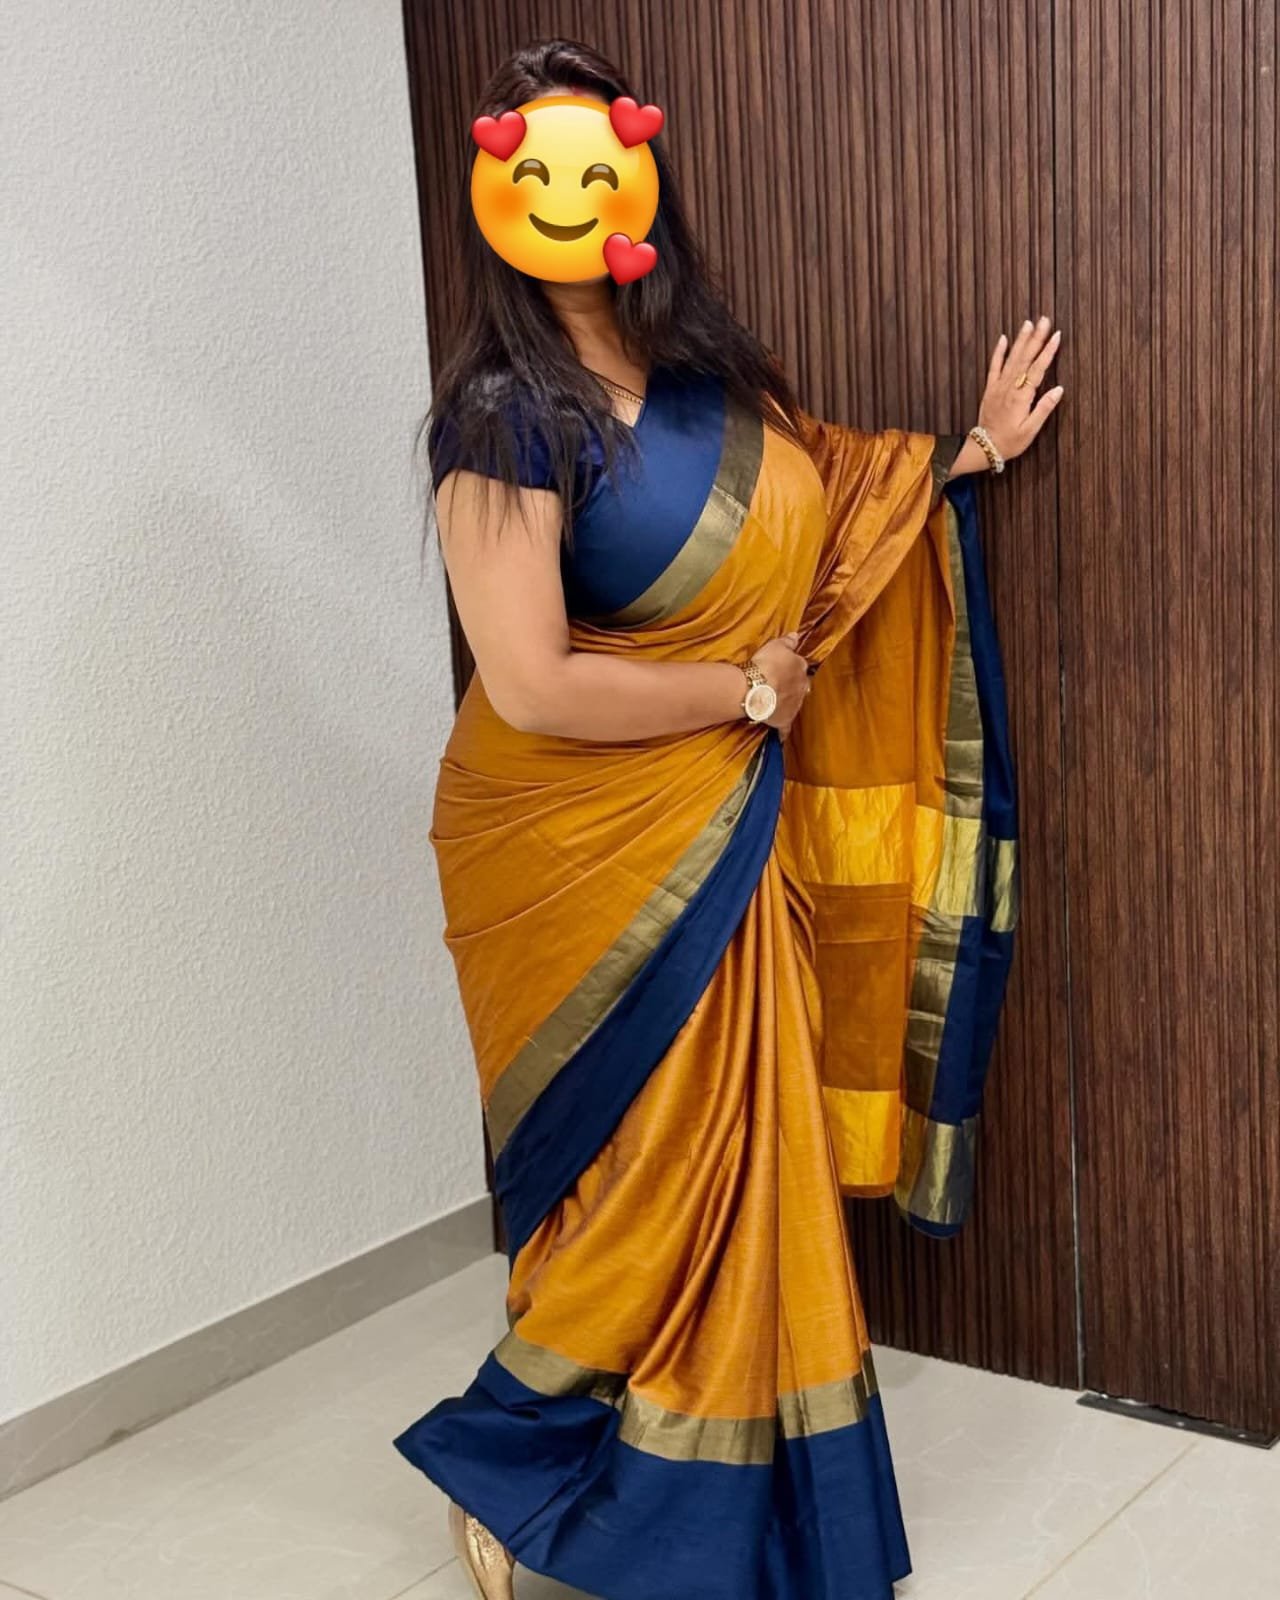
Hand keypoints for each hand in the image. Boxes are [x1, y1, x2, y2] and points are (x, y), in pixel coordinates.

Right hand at [751, 630, 810, 737]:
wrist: (756, 688)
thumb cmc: (765, 665)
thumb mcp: (776, 645)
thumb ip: (788, 641)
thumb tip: (797, 636)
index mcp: (800, 668)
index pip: (800, 667)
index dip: (792, 668)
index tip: (785, 669)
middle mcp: (802, 687)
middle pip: (800, 687)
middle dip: (793, 687)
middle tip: (781, 687)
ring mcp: (794, 705)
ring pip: (794, 704)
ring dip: (788, 704)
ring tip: (776, 704)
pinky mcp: (784, 720)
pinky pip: (784, 728)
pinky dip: (782, 732)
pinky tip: (780, 736)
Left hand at [978, 314, 1064, 462]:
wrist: (984, 448)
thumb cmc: (1010, 442)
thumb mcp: (1030, 430)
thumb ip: (1044, 408)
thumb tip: (1059, 389)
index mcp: (1021, 397)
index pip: (1038, 369)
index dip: (1048, 351)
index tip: (1057, 335)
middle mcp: (1009, 387)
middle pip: (1025, 358)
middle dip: (1036, 337)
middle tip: (1045, 320)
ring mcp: (998, 386)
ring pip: (1011, 358)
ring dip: (1021, 340)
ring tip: (1029, 323)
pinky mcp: (990, 389)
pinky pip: (994, 367)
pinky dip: (998, 352)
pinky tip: (1003, 339)